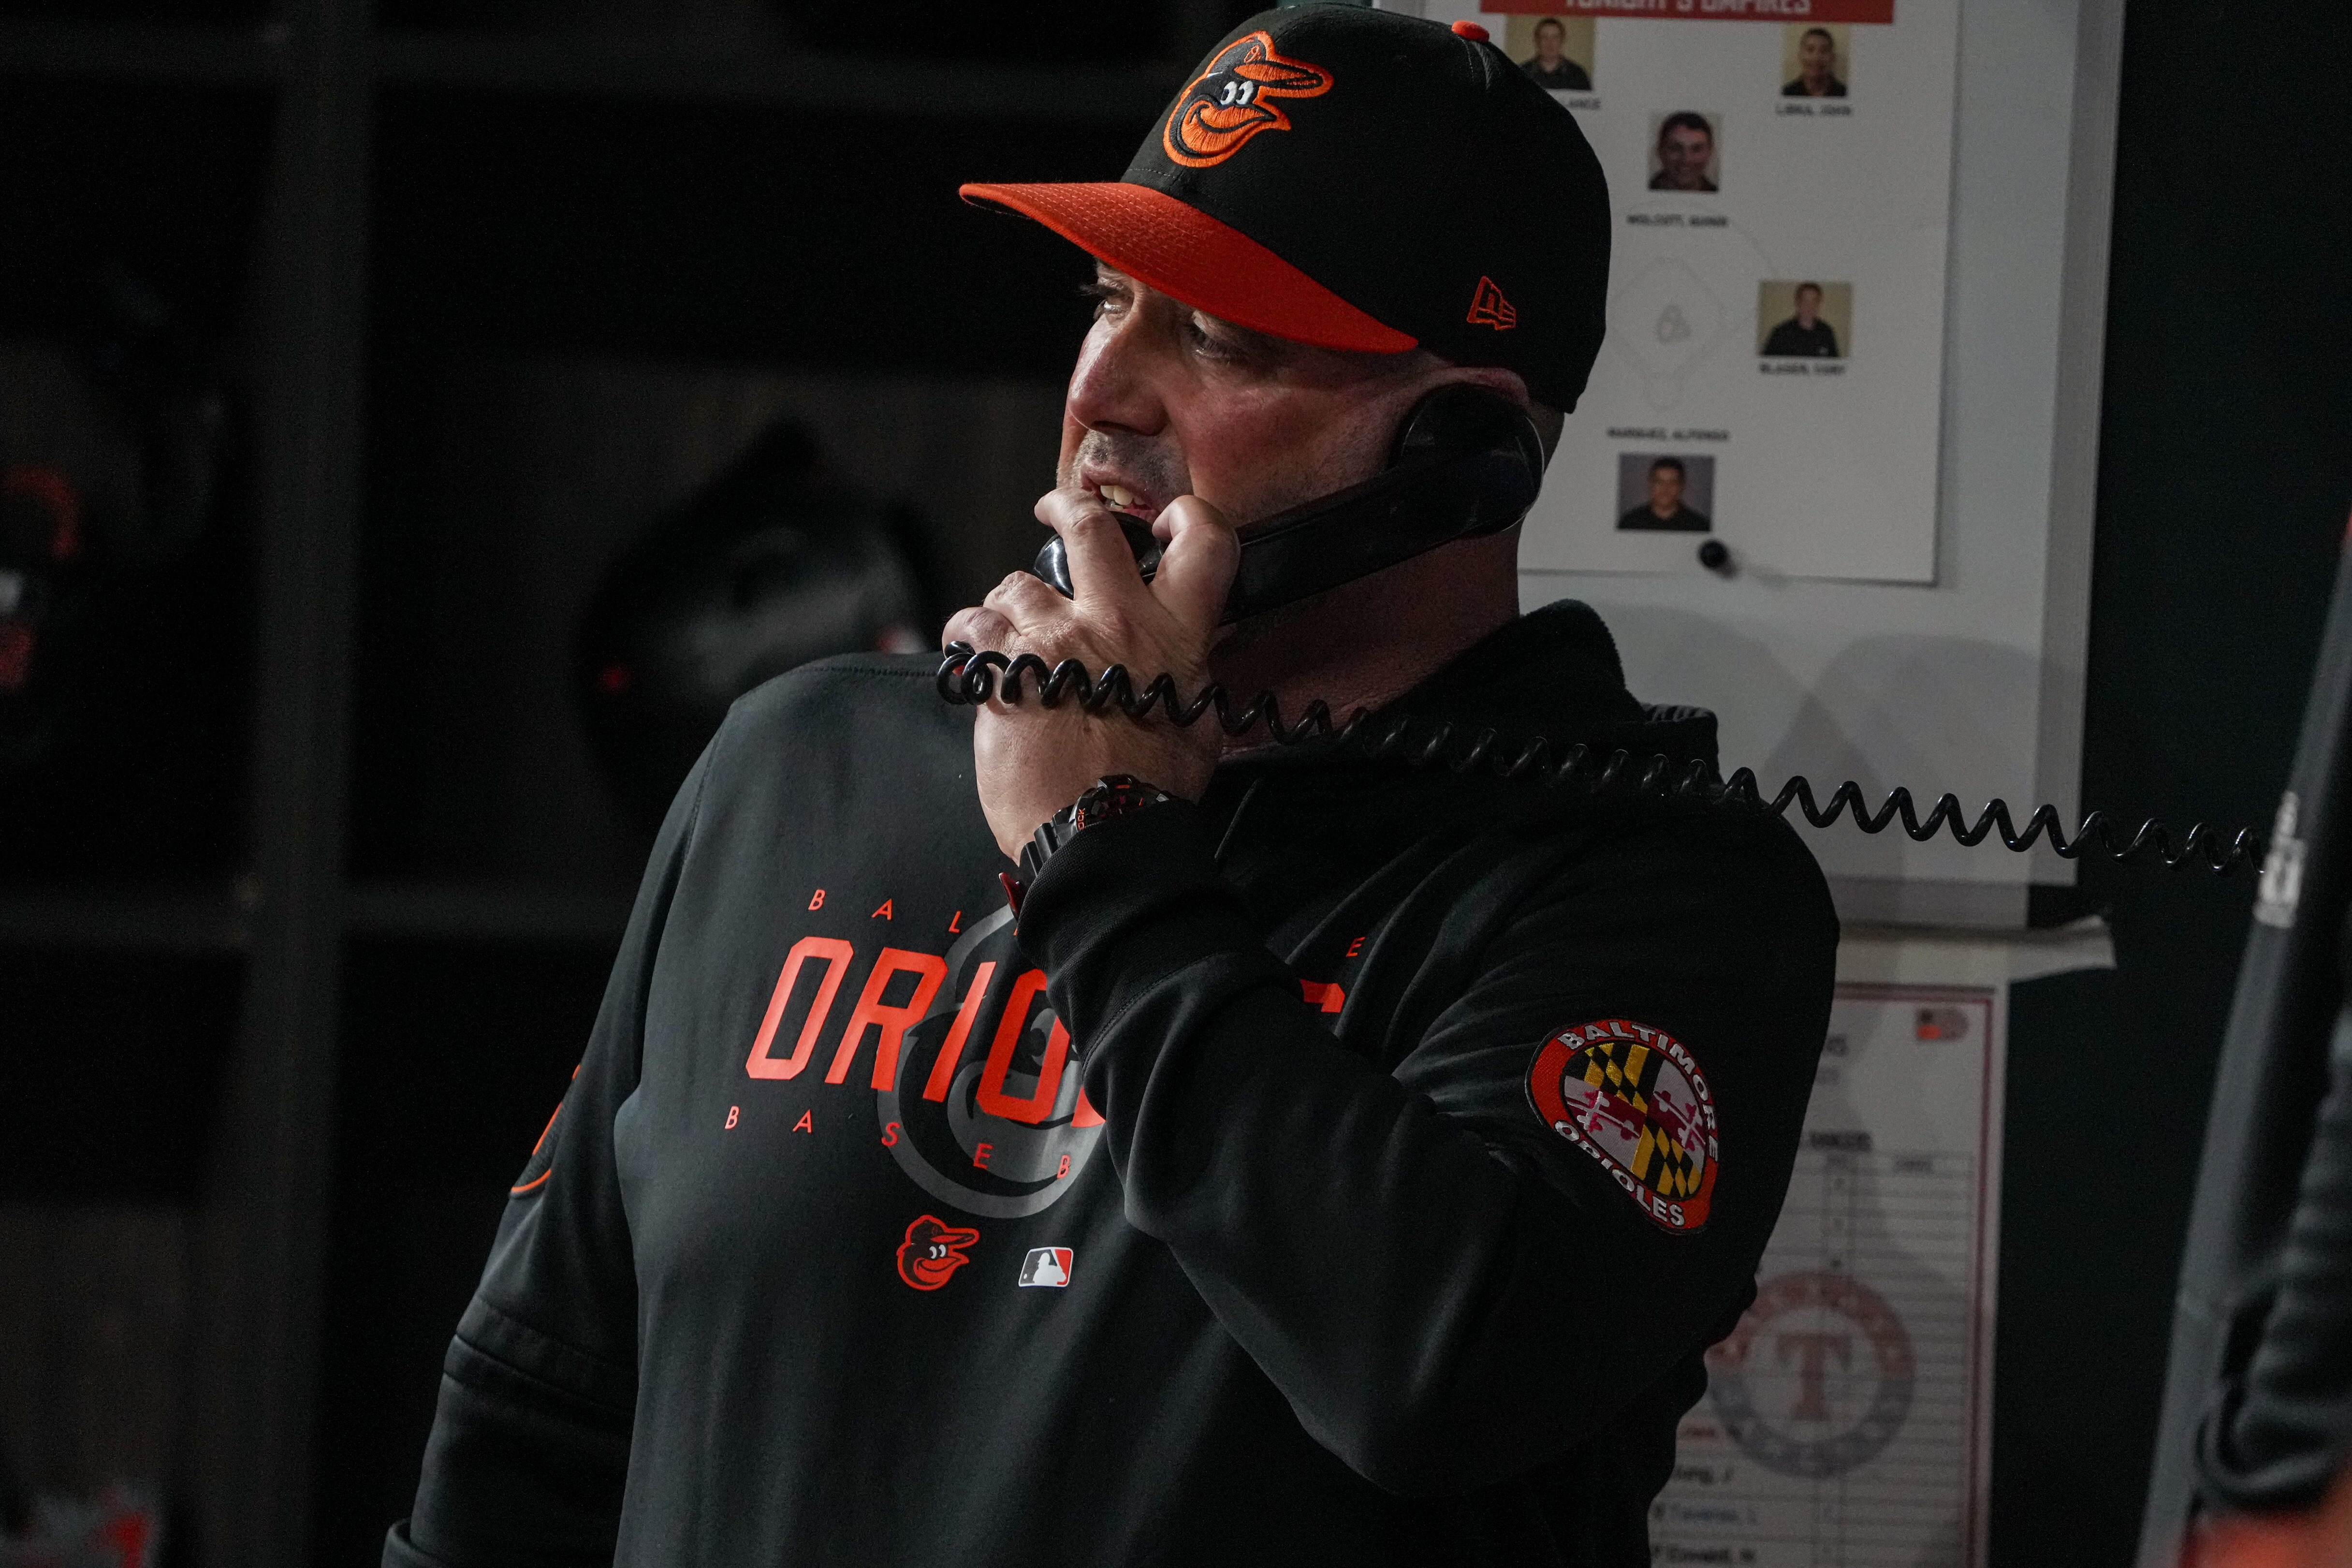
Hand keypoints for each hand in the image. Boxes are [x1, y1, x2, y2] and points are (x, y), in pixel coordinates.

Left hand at [942, 485, 1239, 860]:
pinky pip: (976, 625)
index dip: (1187, 516)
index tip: (1164, 521)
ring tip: (1010, 632)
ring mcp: (1056, 639)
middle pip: (1088, 529)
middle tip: (1056, 510)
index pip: (1204, 542)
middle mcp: (1117, 622)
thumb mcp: (1198, 726)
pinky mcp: (1006, 667)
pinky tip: (972, 650)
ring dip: (1011, 603)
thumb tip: (1188, 664)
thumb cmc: (1152, 793)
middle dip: (1067, 507)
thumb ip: (1190, 678)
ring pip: (1018, 585)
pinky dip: (970, 633)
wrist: (1102, 836)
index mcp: (1176, 635)